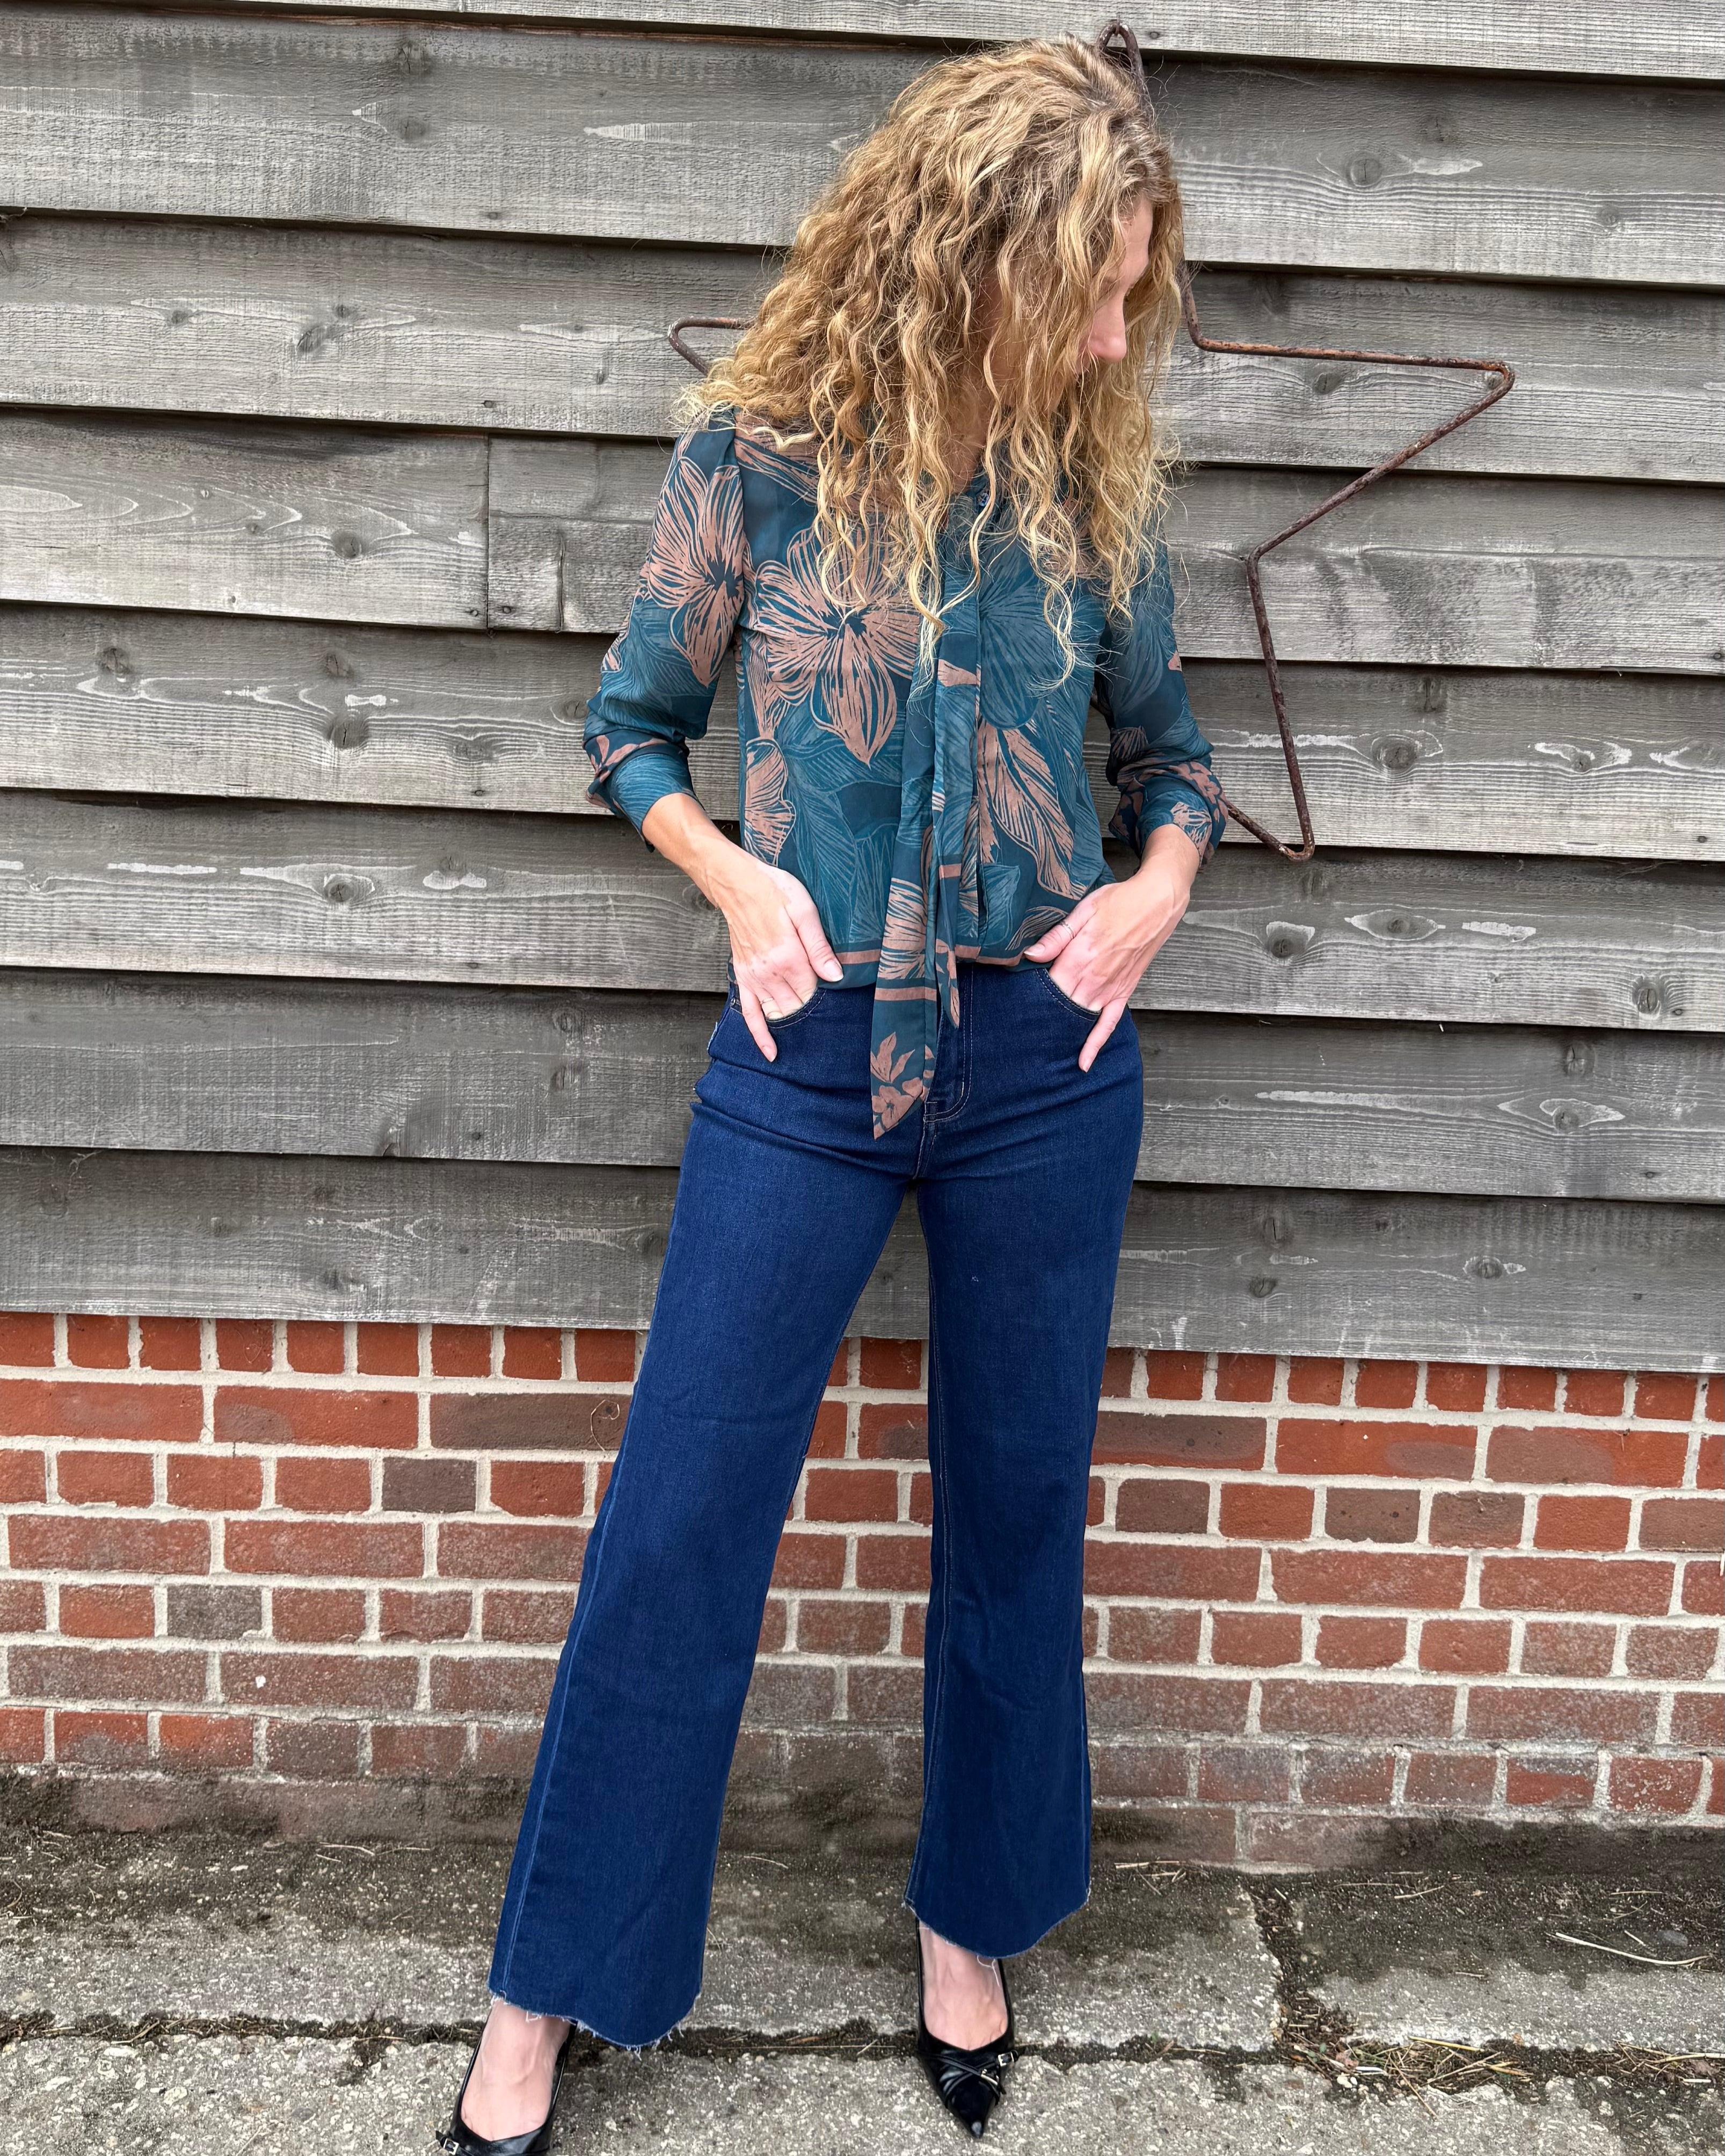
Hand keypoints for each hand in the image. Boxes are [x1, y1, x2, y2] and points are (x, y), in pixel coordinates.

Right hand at [709, 849, 843, 1060]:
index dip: (826, 991)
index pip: (814, 990)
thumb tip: (836, 976)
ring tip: (810, 1034)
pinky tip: (772, 1052)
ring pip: (778, 1012)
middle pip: (798, 1004)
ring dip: (793, 1023)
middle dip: (813, 1008)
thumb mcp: (804, 910)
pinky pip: (750, 1014)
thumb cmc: (773, 891)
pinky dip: (760, 1035)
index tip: (835, 987)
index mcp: (788, 957)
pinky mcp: (743, 979)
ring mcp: (754, 979)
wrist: (737, 885)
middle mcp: (769, 973)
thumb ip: (819, 946)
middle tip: (826, 1008)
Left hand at [1022, 829, 1199, 1069]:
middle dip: (1041, 1018)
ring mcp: (1110, 989)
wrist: (1157, 903)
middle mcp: (1093, 978)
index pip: (1046, 986)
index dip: (1029, 996)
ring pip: (1080, 1018)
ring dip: (1061, 1032)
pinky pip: (1108, 1024)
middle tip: (1020, 1031)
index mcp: (1079, 956)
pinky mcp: (1123, 993)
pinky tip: (1084, 1062)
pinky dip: (1095, 1044)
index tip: (1014, 1006)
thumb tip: (1030, 955)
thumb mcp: (1083, 910)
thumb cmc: (1119, 902)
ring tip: (1040, 1048)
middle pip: (1060, 1005)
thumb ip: (1056, 936)